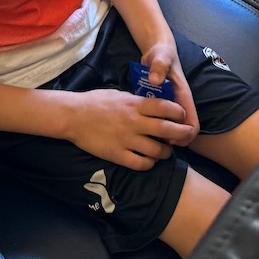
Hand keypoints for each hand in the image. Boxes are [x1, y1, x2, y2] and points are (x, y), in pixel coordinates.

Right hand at [62, 89, 194, 169]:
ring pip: (157, 150)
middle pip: (168, 130)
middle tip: (185, 137)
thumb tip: (154, 106)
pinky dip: (149, 164)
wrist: (74, 116)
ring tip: (165, 151)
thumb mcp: (120, 95)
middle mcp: (134, 122)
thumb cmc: (96, 102)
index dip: (179, 113)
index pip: (166, 107)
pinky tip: (149, 160)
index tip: (182, 117)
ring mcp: (126, 139)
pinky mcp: (117, 154)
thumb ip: (138, 102)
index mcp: (135, 104)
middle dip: (182, 134)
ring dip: (166, 152)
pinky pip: (141, 164)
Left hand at [140, 40, 199, 144]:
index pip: (192, 125)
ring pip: (171, 129)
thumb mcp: (160, 57)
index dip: (184, 136)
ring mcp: (170, 105)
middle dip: (172, 140)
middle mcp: (179, 104)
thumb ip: (159, 66)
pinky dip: (154, 127)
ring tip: (146, 136)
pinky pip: (160, 121)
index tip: (168, 138)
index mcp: (183, 97)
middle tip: (154, 141)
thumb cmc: (162, 54)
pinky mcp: (160, 105)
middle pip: (183, 132)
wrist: (157, 49)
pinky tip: (141, 126)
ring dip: (162, 136)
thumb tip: (155, 80)